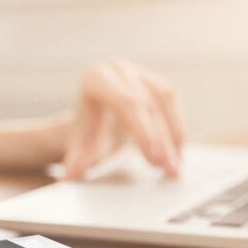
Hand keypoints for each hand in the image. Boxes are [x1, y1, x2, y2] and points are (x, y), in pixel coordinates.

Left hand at [63, 59, 185, 179]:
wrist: (94, 121)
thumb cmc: (86, 134)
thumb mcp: (80, 147)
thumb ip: (75, 162)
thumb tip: (69, 177)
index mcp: (96, 79)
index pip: (126, 102)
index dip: (143, 130)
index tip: (153, 158)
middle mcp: (118, 70)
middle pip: (148, 103)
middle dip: (162, 139)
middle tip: (169, 169)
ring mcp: (139, 73)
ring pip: (166, 102)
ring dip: (175, 135)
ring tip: (175, 167)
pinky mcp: (155, 82)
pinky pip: (173, 104)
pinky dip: (177, 130)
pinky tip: (178, 154)